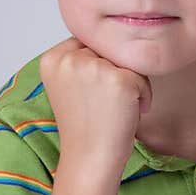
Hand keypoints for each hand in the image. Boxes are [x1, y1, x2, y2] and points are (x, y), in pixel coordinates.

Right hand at [39, 36, 152, 174]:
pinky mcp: (118, 79)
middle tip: (106, 105)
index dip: (99, 67)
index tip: (94, 95)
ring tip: (115, 109)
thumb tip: (112, 34)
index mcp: (52, 59)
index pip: (88, 43)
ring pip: (127, 61)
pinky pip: (143, 77)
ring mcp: (93, 67)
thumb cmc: (86, 127)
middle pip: (108, 50)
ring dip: (131, 84)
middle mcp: (69, 58)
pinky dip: (143, 96)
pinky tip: (128, 113)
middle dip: (115, 74)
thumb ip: (80, 60)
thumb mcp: (71, 86)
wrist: (90, 160)